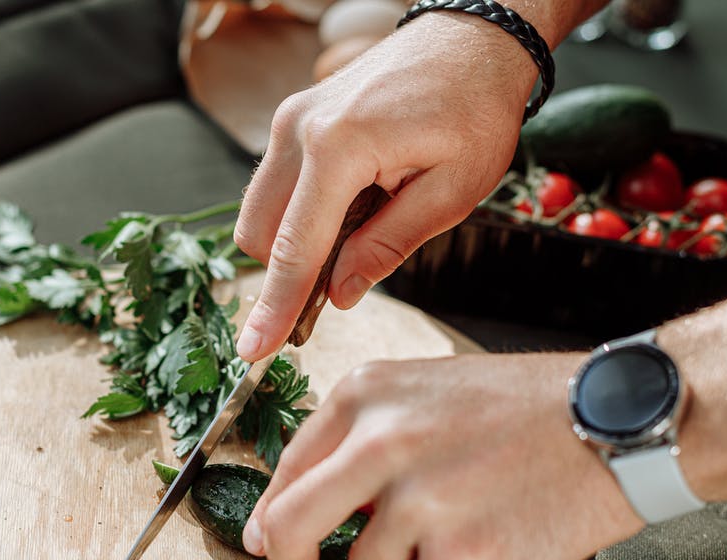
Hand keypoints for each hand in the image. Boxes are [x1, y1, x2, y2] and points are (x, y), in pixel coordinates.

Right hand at [233, 14, 539, 360]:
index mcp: (339, 148)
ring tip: (357, 238)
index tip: (253, 351)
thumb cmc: (474, 109)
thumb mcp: (452, 191)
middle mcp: (298, 130)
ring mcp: (291, 119)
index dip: (275, 308)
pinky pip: (276, 184)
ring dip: (294, 242)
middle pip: (260, 234)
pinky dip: (299, 213)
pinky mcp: (295, 117)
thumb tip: (340, 293)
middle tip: (335, 294)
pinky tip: (350, 210)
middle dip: (286, 274)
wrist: (471, 40)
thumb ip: (388, 245)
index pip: (295, 248)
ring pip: (261, 211)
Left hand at [240, 353, 644, 559]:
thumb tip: (296, 505)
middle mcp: (381, 444)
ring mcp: (419, 503)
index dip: (272, 514)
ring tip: (456, 523)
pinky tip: (479, 544)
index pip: (286, 469)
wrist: (613, 423)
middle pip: (289, 527)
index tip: (269, 537)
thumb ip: (358, 438)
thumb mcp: (425, 389)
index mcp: (367, 394)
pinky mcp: (459, 558)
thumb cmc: (523, 407)